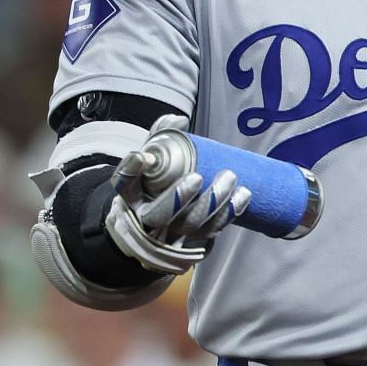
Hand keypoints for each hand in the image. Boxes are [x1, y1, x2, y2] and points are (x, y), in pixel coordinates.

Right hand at [105, 115, 251, 274]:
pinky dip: (228, 214)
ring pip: (191, 226)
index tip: (143, 157)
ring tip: (229, 178)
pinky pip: (211, 232)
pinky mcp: (193, 245)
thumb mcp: (151, 162)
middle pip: (160, 216)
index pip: (123, 186)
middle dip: (179, 198)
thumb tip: (179, 120)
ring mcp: (171, 237)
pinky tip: (242, 195)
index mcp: (130, 199)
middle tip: (198, 177)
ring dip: (213, 203)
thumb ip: (160, 139)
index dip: (130, 172)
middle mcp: (146, 223)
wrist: (156, 226)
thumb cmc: (154, 187)